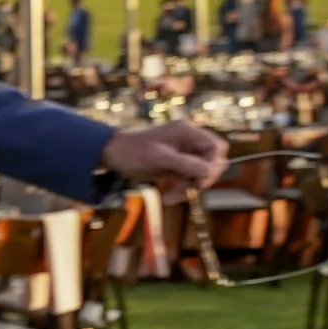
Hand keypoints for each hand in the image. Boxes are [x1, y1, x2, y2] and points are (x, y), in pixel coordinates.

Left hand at [100, 121, 227, 191]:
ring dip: (189, 188)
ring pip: (201, 173)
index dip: (213, 165)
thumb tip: (210, 171)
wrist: (111, 155)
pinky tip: (167, 197)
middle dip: (202, 178)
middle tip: (188, 190)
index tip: (200, 182)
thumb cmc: (131, 151)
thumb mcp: (158, 158)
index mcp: (187, 132)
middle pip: (212, 161)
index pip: (216, 147)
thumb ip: (185, 164)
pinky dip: (181, 189)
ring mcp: (183, 153)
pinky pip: (188, 179)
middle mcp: (188, 140)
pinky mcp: (177, 165)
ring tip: (169, 197)